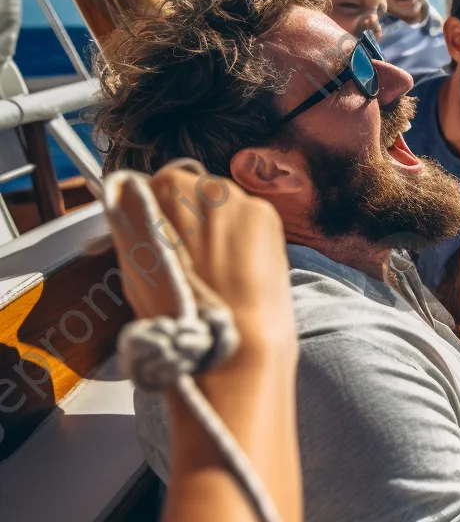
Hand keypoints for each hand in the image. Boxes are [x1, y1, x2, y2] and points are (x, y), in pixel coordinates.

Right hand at [108, 160, 295, 369]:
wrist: (237, 338)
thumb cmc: (181, 310)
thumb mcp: (136, 267)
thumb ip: (133, 231)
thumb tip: (130, 213)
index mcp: (166, 191)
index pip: (153, 188)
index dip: (155, 216)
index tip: (158, 238)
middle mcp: (207, 183)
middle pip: (192, 193)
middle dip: (188, 219)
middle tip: (188, 257)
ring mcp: (243, 197)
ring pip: (222, 205)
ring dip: (217, 226)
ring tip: (216, 266)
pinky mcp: (268, 215)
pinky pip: (248, 219)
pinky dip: (243, 237)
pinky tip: (239, 266)